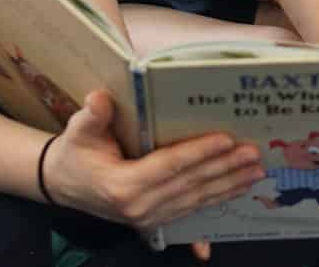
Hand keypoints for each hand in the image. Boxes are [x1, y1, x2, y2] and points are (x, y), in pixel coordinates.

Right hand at [41, 91, 265, 240]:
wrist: (62, 185)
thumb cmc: (74, 153)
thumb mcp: (77, 132)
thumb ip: (91, 116)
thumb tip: (100, 98)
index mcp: (122, 186)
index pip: (169, 166)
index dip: (199, 153)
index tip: (226, 139)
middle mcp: (138, 207)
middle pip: (190, 184)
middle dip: (225, 168)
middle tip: (254, 153)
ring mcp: (149, 218)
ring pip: (197, 199)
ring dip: (229, 184)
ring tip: (257, 170)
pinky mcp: (156, 220)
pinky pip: (193, 209)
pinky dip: (218, 197)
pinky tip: (239, 187)